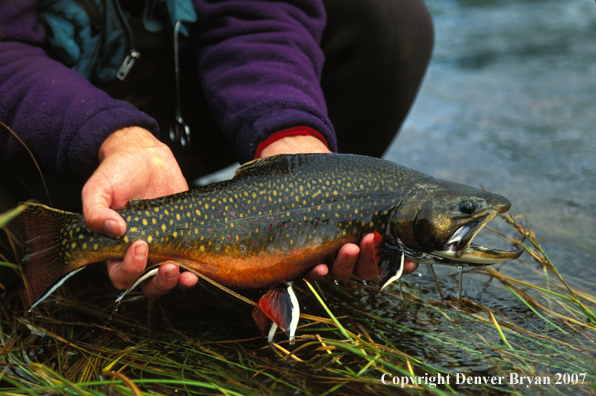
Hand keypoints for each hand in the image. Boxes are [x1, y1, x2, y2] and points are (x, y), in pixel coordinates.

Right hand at [82, 127, 197, 296]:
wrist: (144, 156)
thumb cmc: (117, 173)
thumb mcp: (98, 187)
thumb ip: (94, 210)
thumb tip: (113, 230)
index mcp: (113, 247)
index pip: (119, 274)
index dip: (129, 269)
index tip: (139, 245)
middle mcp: (138, 252)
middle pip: (145, 284)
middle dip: (156, 282)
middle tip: (166, 266)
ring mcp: (162, 246)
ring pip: (166, 279)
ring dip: (175, 282)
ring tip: (184, 275)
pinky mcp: (181, 238)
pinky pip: (187, 263)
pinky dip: (193, 271)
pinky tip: (197, 270)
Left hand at [259, 134, 419, 282]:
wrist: (308, 178)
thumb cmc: (344, 185)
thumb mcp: (368, 190)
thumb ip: (386, 198)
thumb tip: (418, 195)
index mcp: (372, 245)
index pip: (393, 261)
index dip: (403, 266)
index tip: (412, 261)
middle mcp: (353, 258)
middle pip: (367, 269)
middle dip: (372, 256)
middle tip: (370, 238)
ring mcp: (330, 260)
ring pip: (343, 272)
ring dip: (347, 263)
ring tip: (350, 247)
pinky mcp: (306, 259)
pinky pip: (311, 274)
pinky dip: (317, 273)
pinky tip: (320, 267)